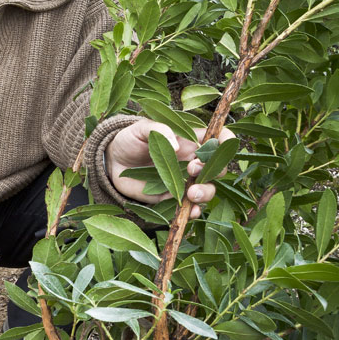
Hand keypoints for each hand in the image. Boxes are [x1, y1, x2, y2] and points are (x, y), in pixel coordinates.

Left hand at [105, 119, 233, 217]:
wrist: (113, 163)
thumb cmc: (130, 140)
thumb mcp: (141, 129)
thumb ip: (159, 130)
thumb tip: (177, 145)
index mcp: (188, 140)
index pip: (216, 139)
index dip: (225, 140)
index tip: (223, 143)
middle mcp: (191, 161)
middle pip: (217, 167)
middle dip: (213, 170)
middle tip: (192, 168)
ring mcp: (184, 181)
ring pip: (208, 189)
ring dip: (205, 192)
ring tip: (191, 193)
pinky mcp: (173, 198)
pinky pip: (190, 207)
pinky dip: (195, 211)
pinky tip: (191, 210)